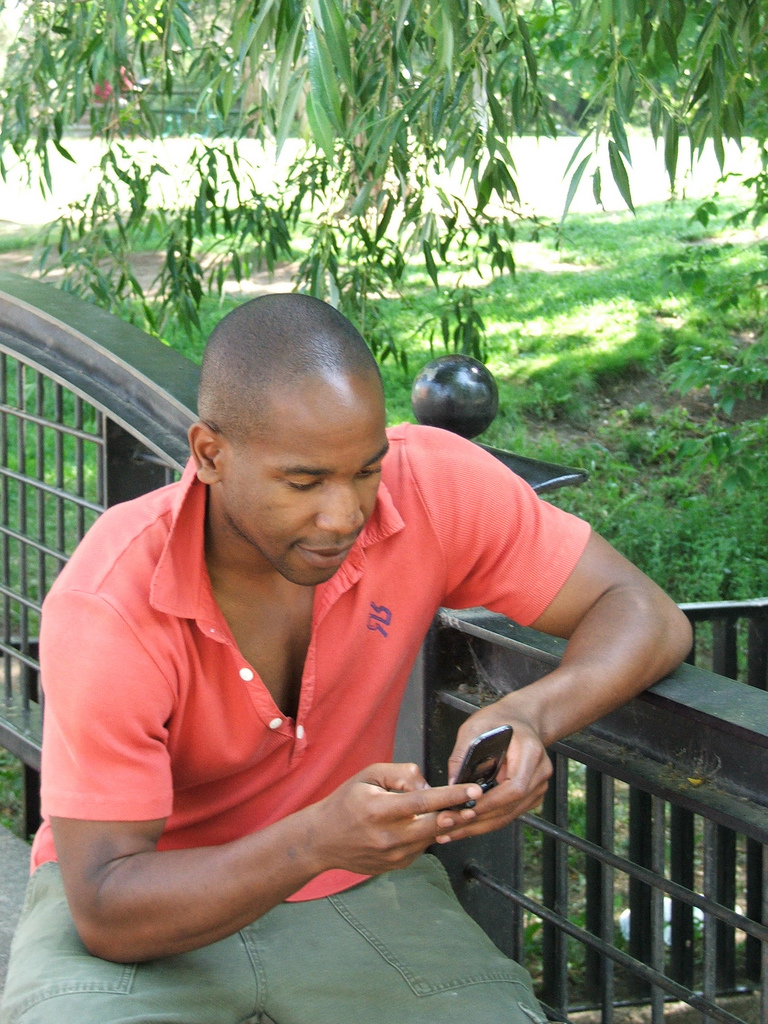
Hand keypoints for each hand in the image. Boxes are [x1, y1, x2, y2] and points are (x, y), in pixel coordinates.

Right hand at [309, 762, 483, 873]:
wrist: (322, 840)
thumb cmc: (346, 801)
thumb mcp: (368, 775)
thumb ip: (401, 774)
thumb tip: (428, 787)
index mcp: (380, 810)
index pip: (424, 802)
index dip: (452, 796)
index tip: (474, 790)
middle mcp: (388, 837)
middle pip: (435, 826)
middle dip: (457, 814)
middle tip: (473, 804)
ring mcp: (393, 856)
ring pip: (430, 838)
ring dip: (442, 825)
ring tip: (446, 811)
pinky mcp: (396, 866)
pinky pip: (420, 848)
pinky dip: (425, 835)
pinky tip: (417, 825)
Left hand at [435, 705, 551, 842]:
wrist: (521, 719)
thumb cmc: (499, 720)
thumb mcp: (476, 726)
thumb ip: (463, 753)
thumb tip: (451, 783)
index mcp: (531, 752)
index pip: (514, 787)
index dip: (490, 803)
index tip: (465, 810)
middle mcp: (540, 772)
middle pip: (511, 807)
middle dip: (477, 820)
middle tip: (447, 825)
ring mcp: (538, 786)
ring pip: (509, 815)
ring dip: (479, 826)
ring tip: (450, 832)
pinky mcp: (531, 795)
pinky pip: (509, 813)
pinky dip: (487, 821)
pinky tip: (464, 826)